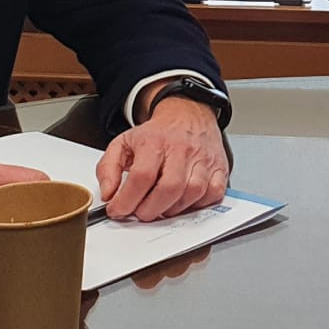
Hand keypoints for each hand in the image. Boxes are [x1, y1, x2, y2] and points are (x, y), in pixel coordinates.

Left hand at [97, 96, 228, 220]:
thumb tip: (109, 194)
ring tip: (160, 206)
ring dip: (172, 210)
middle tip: (140, 213)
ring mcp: (203, 159)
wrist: (187, 114)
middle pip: (168, 188)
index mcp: (155, 142)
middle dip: (150, 210)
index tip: (118, 210)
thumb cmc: (157, 134)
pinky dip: (197, 205)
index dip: (127, 200)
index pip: (142, 176)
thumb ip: (108, 168)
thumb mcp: (123, 143)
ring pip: (191, 194)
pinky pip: (212, 195)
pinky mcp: (219, 168)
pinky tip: (183, 202)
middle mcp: (181, 149)